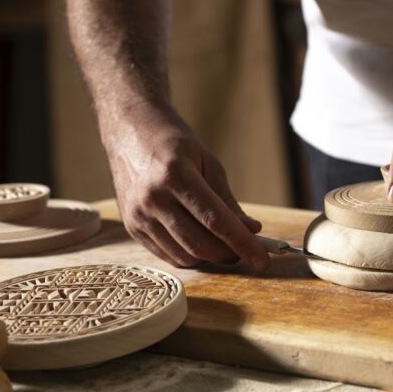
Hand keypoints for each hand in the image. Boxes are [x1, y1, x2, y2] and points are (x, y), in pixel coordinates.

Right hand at [102, 102, 269, 269]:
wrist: (129, 131)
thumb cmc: (175, 143)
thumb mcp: (208, 163)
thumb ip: (228, 201)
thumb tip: (251, 230)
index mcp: (176, 176)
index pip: (216, 221)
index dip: (242, 243)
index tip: (263, 260)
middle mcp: (153, 198)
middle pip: (199, 244)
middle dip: (229, 254)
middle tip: (247, 251)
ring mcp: (138, 216)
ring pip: (184, 255)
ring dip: (211, 258)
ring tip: (225, 246)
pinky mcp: (131, 227)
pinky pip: (167, 255)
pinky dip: (190, 256)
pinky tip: (203, 245)